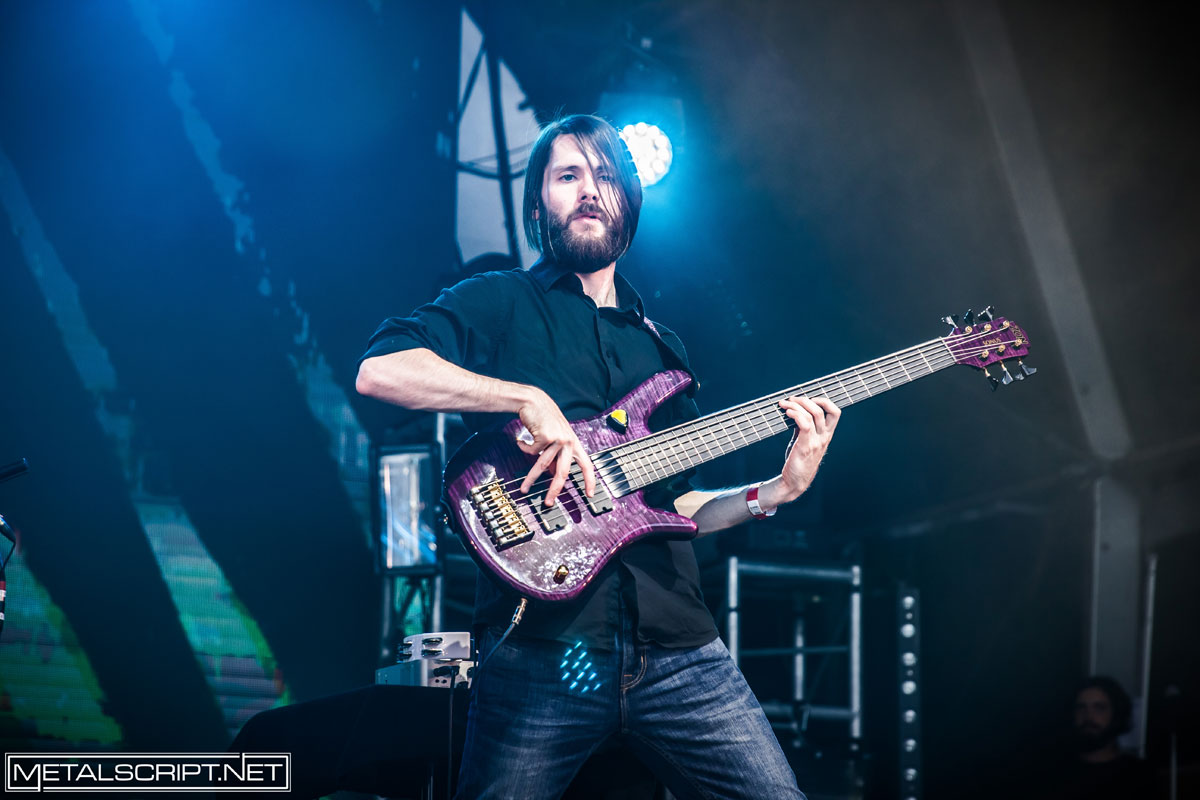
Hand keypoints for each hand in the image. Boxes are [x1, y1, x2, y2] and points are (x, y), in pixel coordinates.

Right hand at [515, 388, 595, 505]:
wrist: (533, 401)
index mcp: (574, 443)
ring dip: (531, 478)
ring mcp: (558, 439)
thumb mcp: (555, 438)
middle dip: (555, 490)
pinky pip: (531, 451)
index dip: (590, 480)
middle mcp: (569, 441)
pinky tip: (522, 441)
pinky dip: (524, 448)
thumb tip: (554, 475)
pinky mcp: (545, 436)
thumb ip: (557, 455)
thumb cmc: (544, 418)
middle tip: (549, 502)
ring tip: (524, 488)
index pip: (587, 465)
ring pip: (543, 465)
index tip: (590, 494)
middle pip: (564, 472)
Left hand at [776, 396, 839, 502]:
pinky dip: (795, 414)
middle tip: (792, 399)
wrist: (795, 482)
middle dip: (806, 400)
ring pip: (812, 414)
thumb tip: (796, 411)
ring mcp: (815, 441)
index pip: (835, 412)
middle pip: (823, 410)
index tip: (809, 398)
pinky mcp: (805, 446)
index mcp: (826, 435)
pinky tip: (787, 413)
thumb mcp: (805, 441)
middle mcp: (824, 437)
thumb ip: (804, 427)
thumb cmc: (799, 460)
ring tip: (785, 404)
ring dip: (797, 405)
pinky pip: (804, 424)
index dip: (824, 401)